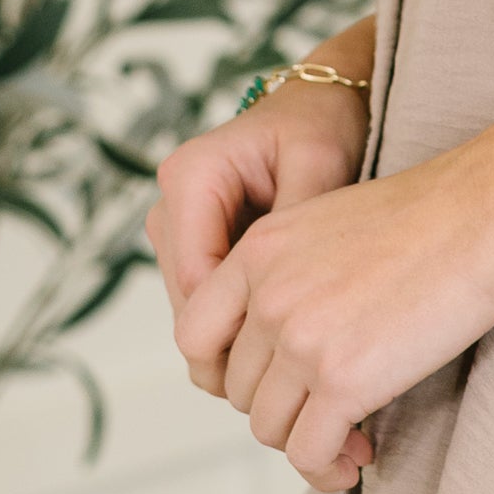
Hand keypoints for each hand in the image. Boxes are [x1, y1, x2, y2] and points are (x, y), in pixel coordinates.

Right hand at [147, 81, 369, 429]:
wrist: (321, 105)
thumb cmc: (323, 125)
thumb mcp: (318, 165)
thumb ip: (295, 225)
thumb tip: (282, 299)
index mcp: (189, 177)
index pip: (195, 281)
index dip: (238, 333)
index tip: (290, 365)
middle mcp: (171, 206)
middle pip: (190, 309)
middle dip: (238, 351)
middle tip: (301, 388)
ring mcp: (178, 231)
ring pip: (197, 318)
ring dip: (241, 348)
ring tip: (302, 373)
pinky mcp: (195, 249)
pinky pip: (211, 308)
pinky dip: (245, 332)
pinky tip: (290, 349)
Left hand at [172, 137, 493, 493]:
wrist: (489, 212)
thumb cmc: (433, 215)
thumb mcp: (330, 224)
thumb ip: (291, 273)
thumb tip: (287, 341)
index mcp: (258, 252)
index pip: (195, 335)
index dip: (227, 372)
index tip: (271, 385)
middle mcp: (266, 295)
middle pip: (238, 388)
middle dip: (280, 408)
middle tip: (326, 413)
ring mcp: (300, 338)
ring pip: (268, 427)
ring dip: (304, 442)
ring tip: (346, 441)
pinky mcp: (343, 380)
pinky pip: (307, 452)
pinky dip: (326, 468)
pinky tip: (355, 461)